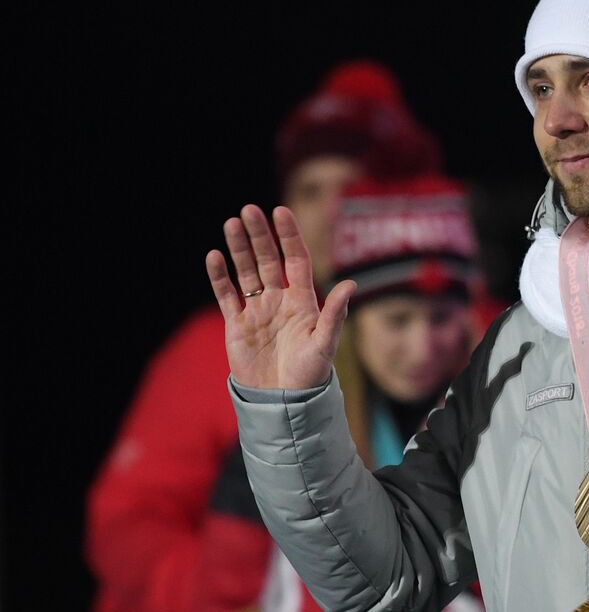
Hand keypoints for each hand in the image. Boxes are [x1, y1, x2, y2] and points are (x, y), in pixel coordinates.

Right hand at [206, 205, 354, 389]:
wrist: (283, 401)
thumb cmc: (310, 375)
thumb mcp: (325, 344)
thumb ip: (334, 314)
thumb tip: (350, 284)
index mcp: (303, 301)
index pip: (296, 260)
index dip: (289, 236)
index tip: (281, 212)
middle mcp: (279, 300)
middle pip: (268, 260)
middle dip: (259, 236)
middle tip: (249, 210)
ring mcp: (257, 310)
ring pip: (246, 271)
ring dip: (238, 248)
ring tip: (231, 223)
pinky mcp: (236, 324)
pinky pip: (226, 294)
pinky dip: (219, 276)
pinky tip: (214, 256)